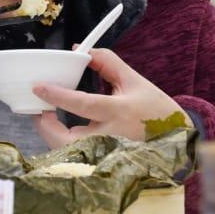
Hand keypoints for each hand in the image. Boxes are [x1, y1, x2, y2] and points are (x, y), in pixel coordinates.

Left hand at [31, 49, 189, 145]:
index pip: (82, 104)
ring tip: (48, 118)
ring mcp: (106, 153)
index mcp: (119, 111)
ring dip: (52, 136)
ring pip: (68, 152)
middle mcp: (110, 136)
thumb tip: (80, 50)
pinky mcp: (104, 163)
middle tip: (40, 111)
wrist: (175, 139)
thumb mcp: (135, 80)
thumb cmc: (155, 108)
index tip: (39, 87)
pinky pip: (76, 157)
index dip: (58, 95)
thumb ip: (107, 62)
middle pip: (67, 140)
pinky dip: (64, 144)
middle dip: (46, 126)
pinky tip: (62, 130)